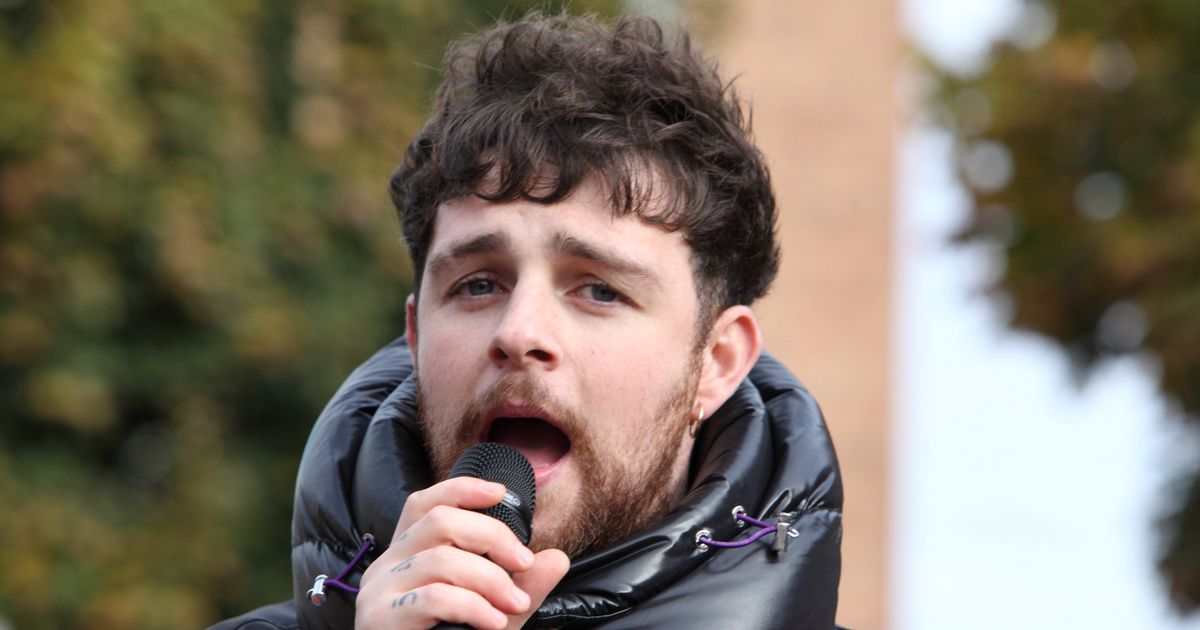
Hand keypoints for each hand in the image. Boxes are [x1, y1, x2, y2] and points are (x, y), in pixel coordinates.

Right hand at [355, 477, 569, 629]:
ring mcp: (379, 591)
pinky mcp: (379, 618)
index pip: (425, 504)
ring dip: (490, 579)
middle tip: (524, 564)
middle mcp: (387, 565)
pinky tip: (494, 622)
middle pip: (439, 521)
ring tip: (515, 605)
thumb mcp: (493, 611)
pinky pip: (433, 597)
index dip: (462, 489)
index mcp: (407, 555)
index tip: (500, 493)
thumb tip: (557, 558)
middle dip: (493, 536)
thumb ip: (522, 587)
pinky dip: (473, 606)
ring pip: (441, 559)